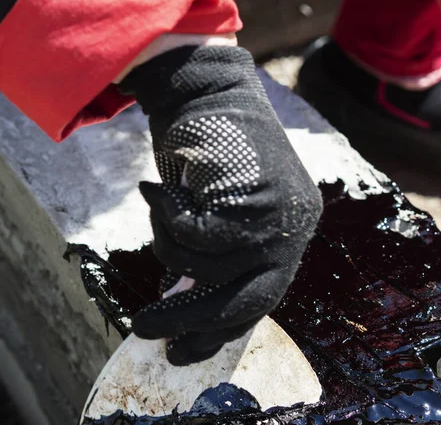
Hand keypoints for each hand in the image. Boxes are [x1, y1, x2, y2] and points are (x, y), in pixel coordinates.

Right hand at [117, 46, 322, 364]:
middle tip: (146, 328)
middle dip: (190, 321)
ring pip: (209, 269)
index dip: (219, 329)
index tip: (185, 350)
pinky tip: (159, 192)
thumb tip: (178, 300)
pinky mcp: (252, 196)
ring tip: (160, 213)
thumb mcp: (215, 213)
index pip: (261, 299)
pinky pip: (193, 237)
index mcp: (291, 235)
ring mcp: (279, 214)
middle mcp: (295, 229)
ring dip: (168, 248)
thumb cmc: (207, 153)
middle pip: (248, 300)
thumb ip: (208, 258)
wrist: (207, 90)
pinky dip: (166, 220)